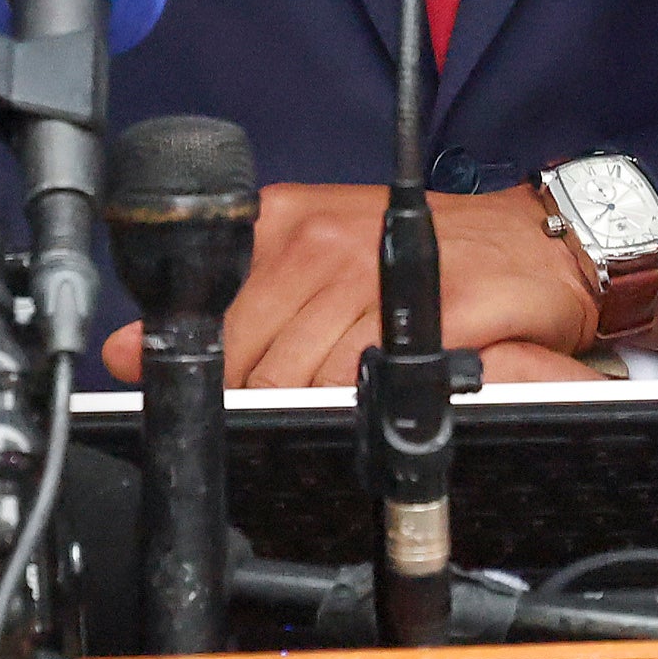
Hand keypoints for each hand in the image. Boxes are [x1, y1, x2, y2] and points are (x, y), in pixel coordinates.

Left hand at [95, 182, 599, 388]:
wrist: (534, 238)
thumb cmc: (428, 251)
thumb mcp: (313, 256)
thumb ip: (225, 301)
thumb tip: (123, 348)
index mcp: (284, 225)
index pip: (214, 323)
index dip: (208, 381)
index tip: (208, 411)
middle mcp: (323, 244)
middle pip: (254, 364)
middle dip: (258, 412)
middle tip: (279, 433)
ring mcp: (377, 273)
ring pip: (305, 379)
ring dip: (311, 415)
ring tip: (328, 422)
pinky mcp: (432, 307)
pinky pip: (369, 377)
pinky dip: (362, 406)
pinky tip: (370, 409)